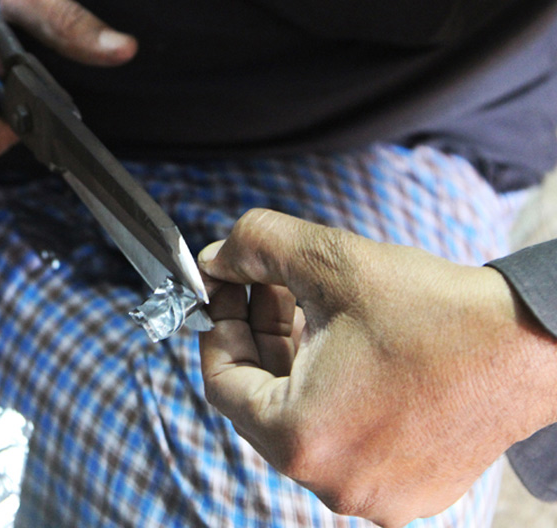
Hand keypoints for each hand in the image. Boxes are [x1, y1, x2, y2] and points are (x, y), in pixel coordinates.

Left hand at [198, 208, 556, 526]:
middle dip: (257, 339)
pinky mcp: (406, 489)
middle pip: (261, 404)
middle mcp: (332, 482)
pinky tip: (343, 345)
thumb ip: (254, 247)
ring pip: (302, 421)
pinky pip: (343, 440)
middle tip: (263, 289)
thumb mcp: (327, 260)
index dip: (218, 329)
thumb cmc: (433, 311)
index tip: (226, 294)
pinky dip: (331, 394)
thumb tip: (216, 257)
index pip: (221, 384)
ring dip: (293, 362)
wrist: (530, 344)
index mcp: (301, 438)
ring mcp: (373, 494)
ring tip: (304, 307)